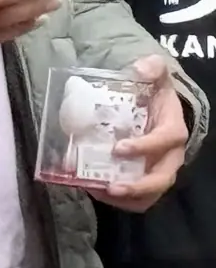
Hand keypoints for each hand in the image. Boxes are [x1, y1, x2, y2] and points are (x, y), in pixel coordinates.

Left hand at [95, 55, 190, 212]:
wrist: (153, 105)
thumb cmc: (153, 93)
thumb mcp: (155, 74)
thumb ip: (151, 68)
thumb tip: (141, 69)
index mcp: (172, 130)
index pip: (165, 141)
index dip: (145, 147)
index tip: (119, 148)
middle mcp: (169, 155)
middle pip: (161, 178)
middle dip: (138, 186)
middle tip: (111, 186)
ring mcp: (157, 169)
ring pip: (149, 194)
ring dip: (126, 198)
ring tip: (98, 192)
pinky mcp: (144, 177)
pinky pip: (137, 197)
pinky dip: (119, 199)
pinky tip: (95, 190)